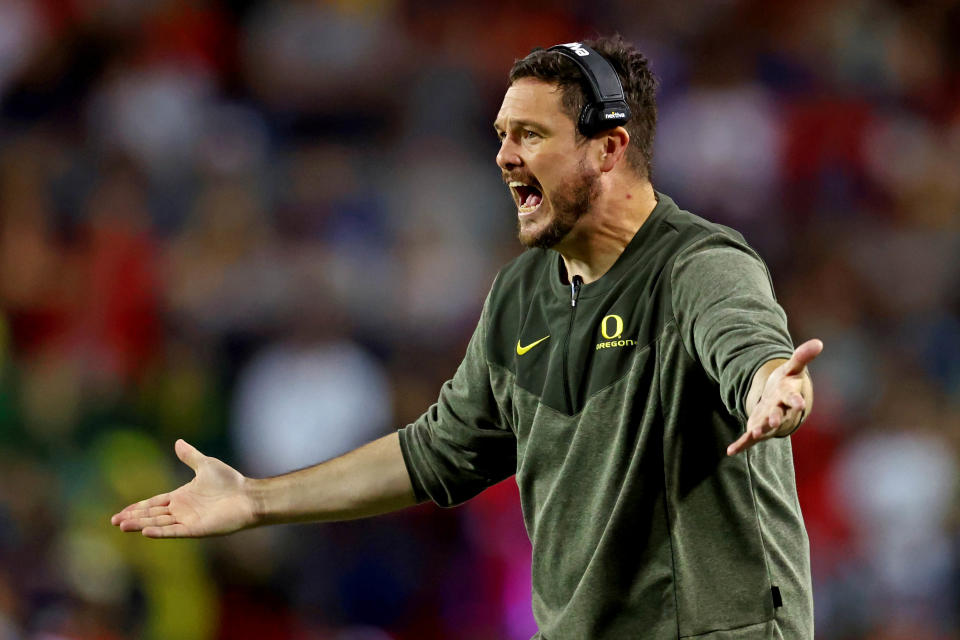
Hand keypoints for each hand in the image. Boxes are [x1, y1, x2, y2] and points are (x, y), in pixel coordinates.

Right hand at [110, 439, 257, 537]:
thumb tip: (177, 442)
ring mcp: (188, 521)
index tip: (121, 513)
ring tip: (123, 526)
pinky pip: (174, 531)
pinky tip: (146, 531)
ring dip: (141, 524)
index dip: (137, 507)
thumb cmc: (231, 482)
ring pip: (159, 523)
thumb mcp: (206, 465)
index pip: (154, 504)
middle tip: (114, 522)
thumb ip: (190, 456)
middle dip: (134, 517)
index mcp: (182, 497)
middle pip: (152, 514)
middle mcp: (182, 510)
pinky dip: (160, 531)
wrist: (248, 496)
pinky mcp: (196, 529)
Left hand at [726, 339, 822, 455]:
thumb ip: (802, 357)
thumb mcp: (792, 369)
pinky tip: (730, 451)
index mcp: (788, 397)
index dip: (796, 401)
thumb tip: (819, 342)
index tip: (800, 404)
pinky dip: (741, 445)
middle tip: (773, 421)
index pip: (794, 399)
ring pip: (764, 428)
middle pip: (778, 415)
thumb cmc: (786, 384)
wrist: (778, 402)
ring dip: (760, 430)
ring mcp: (768, 422)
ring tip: (754, 433)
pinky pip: (748, 439)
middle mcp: (780, 412)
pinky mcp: (757, 428)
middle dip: (776, 418)